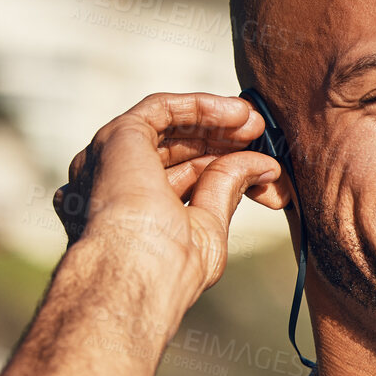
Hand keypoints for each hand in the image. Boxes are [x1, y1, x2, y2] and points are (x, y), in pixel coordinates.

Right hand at [53, 92, 289, 310]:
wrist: (138, 268)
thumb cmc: (168, 267)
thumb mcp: (209, 225)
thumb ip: (228, 188)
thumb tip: (264, 166)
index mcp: (127, 214)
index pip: (180, 177)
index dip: (221, 165)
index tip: (263, 164)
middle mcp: (112, 184)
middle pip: (173, 149)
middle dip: (220, 140)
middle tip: (260, 135)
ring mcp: (111, 159)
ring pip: (166, 126)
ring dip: (214, 120)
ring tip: (254, 122)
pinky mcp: (117, 137)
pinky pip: (160, 109)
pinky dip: (200, 106)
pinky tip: (237, 113)